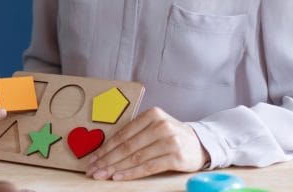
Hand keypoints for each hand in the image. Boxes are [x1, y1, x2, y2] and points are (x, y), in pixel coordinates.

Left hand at [85, 107, 208, 180]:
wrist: (200, 144)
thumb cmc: (170, 136)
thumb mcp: (154, 127)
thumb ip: (135, 133)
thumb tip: (105, 149)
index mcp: (152, 114)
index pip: (123, 133)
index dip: (105, 147)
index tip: (92, 158)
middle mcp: (161, 125)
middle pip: (127, 146)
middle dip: (107, 160)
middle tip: (93, 170)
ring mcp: (170, 141)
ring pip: (136, 157)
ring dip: (116, 168)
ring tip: (102, 175)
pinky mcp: (176, 156)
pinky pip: (149, 166)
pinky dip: (132, 173)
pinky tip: (119, 177)